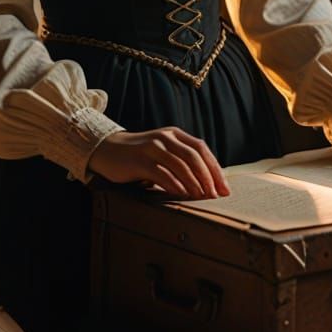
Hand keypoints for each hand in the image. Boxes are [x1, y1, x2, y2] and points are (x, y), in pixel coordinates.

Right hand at [87, 127, 230, 198]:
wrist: (107, 150)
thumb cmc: (140, 156)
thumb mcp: (163, 152)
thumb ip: (181, 160)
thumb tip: (208, 183)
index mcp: (175, 134)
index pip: (201, 149)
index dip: (215, 168)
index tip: (224, 188)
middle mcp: (165, 137)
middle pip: (194, 156)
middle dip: (208, 177)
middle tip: (216, 195)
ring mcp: (152, 147)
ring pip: (180, 164)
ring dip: (194, 182)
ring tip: (202, 197)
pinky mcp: (139, 160)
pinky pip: (161, 172)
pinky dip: (174, 184)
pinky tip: (181, 194)